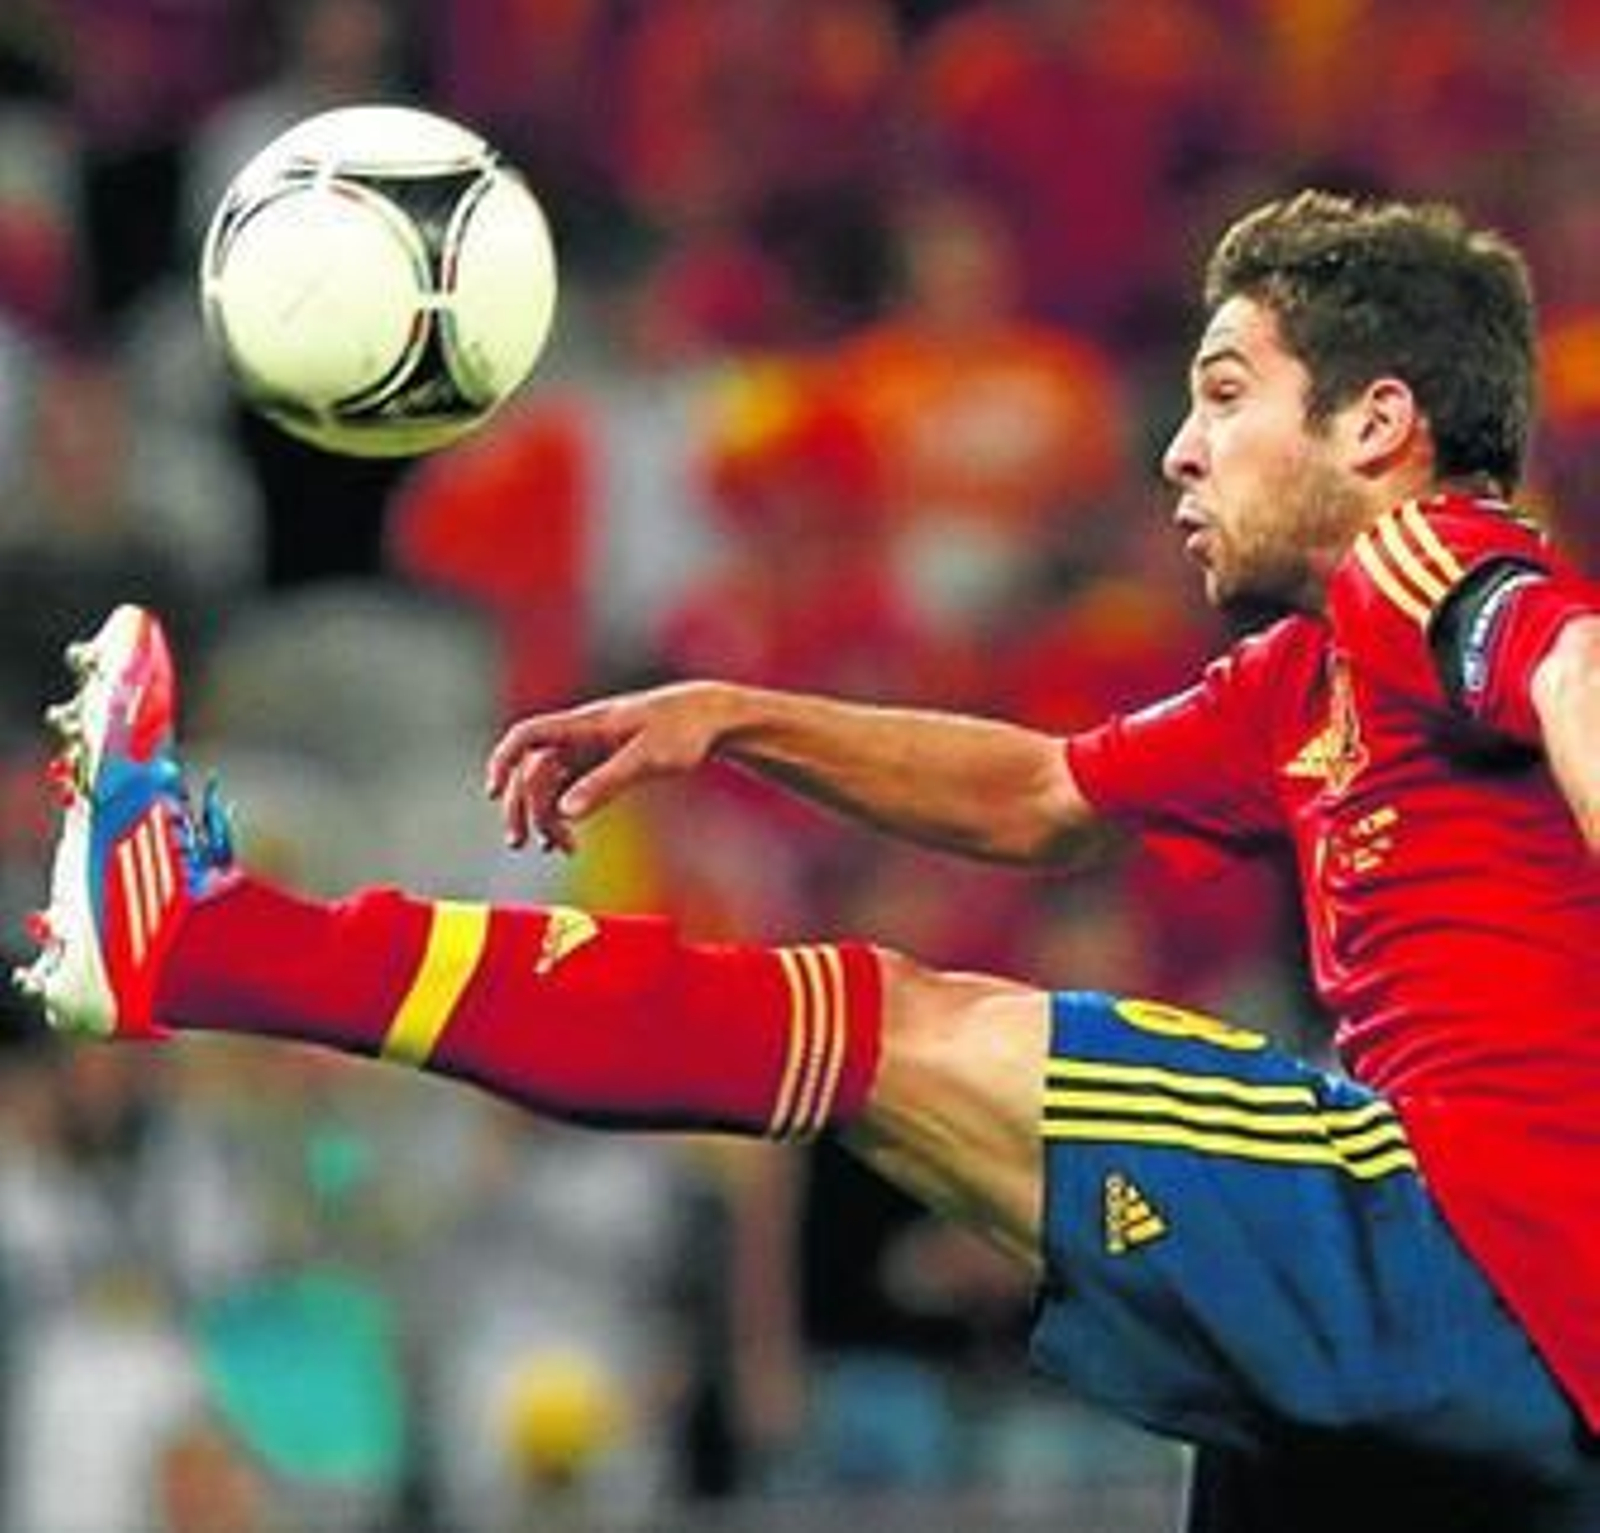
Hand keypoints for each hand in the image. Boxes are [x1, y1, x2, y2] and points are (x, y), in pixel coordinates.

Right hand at [483, 682, 729, 851]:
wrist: (710, 718)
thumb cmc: (682, 730)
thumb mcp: (647, 758)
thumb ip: (605, 783)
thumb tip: (566, 812)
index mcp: (585, 724)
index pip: (528, 735)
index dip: (503, 759)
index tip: (493, 792)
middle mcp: (580, 736)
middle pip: (531, 769)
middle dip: (521, 805)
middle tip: (520, 842)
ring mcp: (590, 750)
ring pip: (550, 785)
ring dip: (544, 816)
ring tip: (557, 849)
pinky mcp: (603, 764)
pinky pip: (570, 790)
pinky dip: (564, 814)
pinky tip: (570, 841)